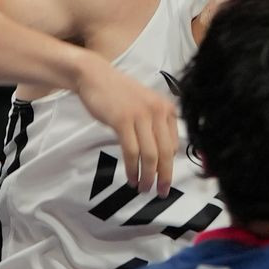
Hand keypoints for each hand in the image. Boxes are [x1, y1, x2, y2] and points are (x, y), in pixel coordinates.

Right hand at [74, 56, 181, 193]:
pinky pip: (132, 151)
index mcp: (167, 108)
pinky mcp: (123, 120)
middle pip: (165, 152)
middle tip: (160, 192)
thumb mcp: (145, 105)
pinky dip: (132, 168)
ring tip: (143, 188)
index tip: (165, 180)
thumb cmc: (118, 93)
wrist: (95, 77)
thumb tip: (162, 155)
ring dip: (148, 176)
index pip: (174, 144)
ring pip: (150, 154)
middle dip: (164, 176)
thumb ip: (156, 125)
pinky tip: (131, 177)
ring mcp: (141, 115)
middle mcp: (158, 111)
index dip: (170, 166)